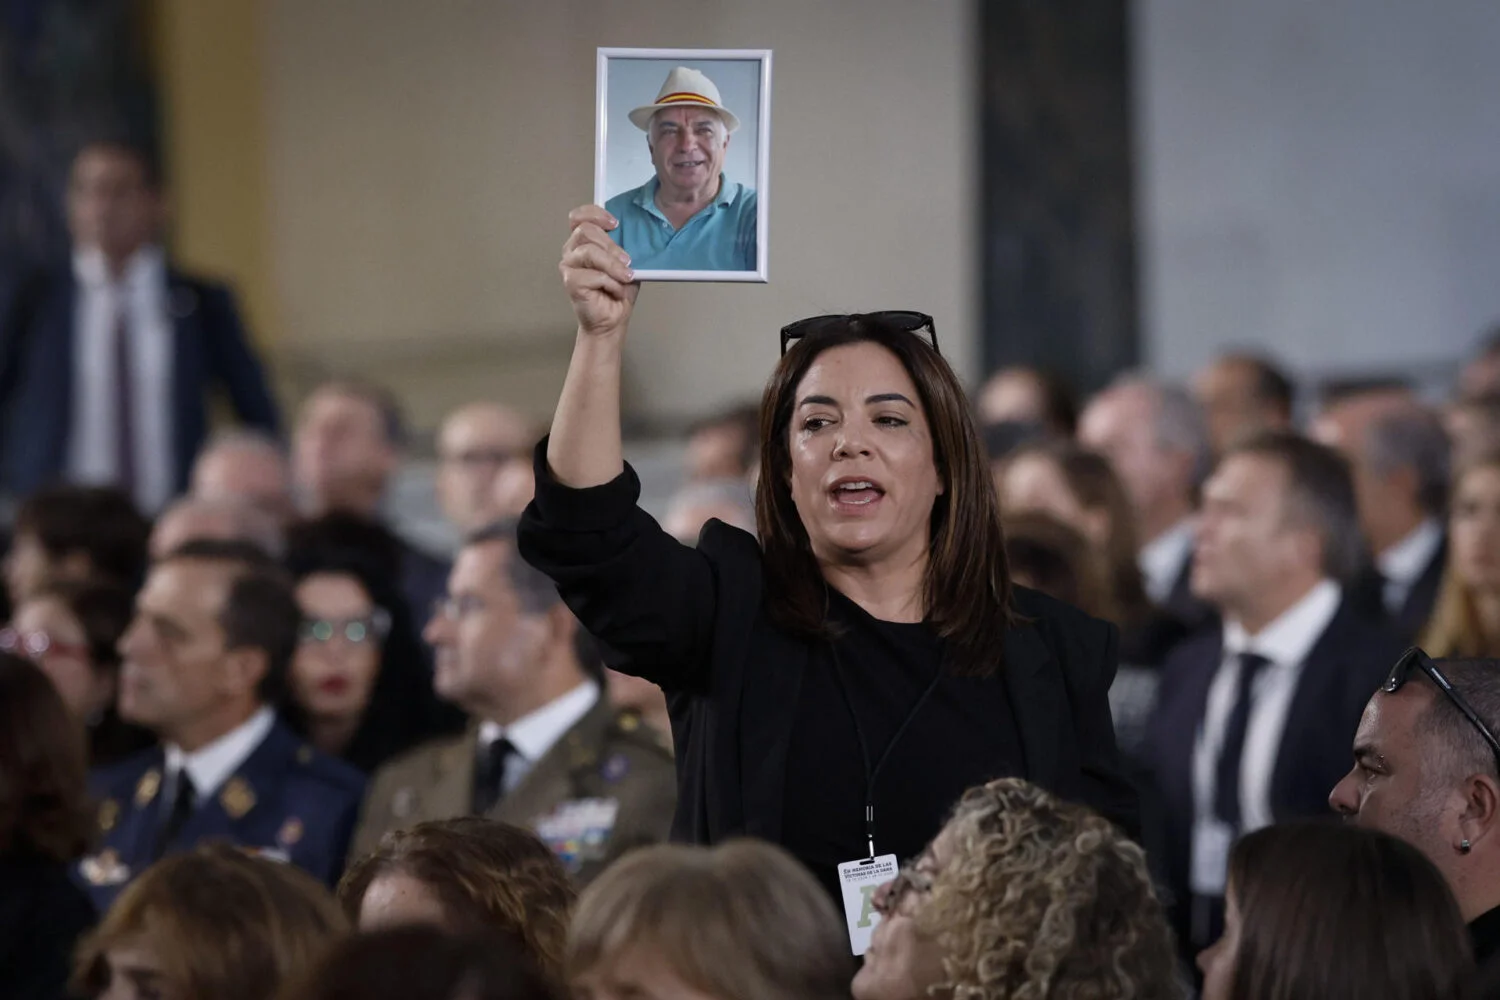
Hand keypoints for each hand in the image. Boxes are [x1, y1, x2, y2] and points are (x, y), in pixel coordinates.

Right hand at [561, 205, 638, 336]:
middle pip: (586, 231)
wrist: (613, 318)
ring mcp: (568, 266)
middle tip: (627, 262)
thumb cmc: (618, 290)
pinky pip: (593, 275)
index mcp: (583, 241)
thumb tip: (630, 233)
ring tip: (626, 277)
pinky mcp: (570, 282)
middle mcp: (572, 251)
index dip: (595, 214)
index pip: (579, 216)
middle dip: (611, 245)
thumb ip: (621, 245)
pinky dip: (610, 283)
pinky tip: (615, 291)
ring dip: (612, 265)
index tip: (615, 224)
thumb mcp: (625, 261)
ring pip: (589, 252)